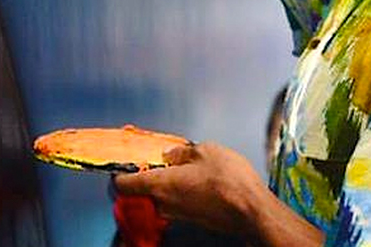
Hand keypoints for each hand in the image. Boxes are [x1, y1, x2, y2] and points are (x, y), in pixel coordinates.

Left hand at [113, 142, 267, 237]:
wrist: (250, 209)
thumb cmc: (228, 180)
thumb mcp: (205, 151)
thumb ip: (181, 152)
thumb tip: (171, 154)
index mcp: (158, 184)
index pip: (121, 185)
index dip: (120, 173)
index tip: (128, 164)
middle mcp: (162, 204)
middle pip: (142, 191)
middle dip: (153, 175)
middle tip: (169, 161)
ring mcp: (176, 214)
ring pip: (162, 196)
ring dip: (171, 183)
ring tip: (193, 169)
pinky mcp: (191, 220)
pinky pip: (178, 203)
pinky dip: (184, 192)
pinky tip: (203, 182)